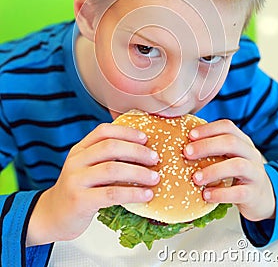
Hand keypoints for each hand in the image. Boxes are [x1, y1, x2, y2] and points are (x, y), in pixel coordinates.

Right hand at [26, 123, 159, 245]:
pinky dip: (132, 193)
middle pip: (110, 147)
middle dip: (137, 151)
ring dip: (138, 173)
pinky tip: (145, 195)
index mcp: (79, 149)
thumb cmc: (77, 191)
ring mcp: (76, 180)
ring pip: (112, 169)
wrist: (52, 216)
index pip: (103, 131)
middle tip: (155, 159)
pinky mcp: (80, 201)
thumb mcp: (86, 168)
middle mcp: (76, 161)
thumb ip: (105, 158)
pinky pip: (111, 194)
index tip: (145, 138)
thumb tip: (142, 151)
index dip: (126, 132)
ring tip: (154, 178)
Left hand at [183, 119, 275, 221]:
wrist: (263, 198)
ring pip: (238, 166)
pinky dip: (221, 193)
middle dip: (207, 146)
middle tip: (187, 153)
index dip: (208, 129)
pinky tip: (206, 195)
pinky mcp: (254, 194)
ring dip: (213, 170)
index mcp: (243, 141)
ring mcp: (255, 174)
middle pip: (231, 142)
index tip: (189, 135)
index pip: (227, 127)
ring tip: (195, 178)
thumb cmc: (237, 174)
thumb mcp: (229, 157)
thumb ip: (213, 149)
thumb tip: (181, 143)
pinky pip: (239, 192)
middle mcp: (251, 154)